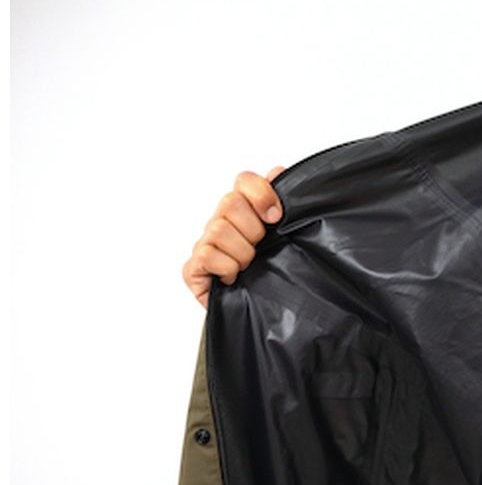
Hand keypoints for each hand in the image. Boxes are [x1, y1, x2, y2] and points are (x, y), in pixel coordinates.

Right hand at [182, 165, 286, 308]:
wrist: (262, 314)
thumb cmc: (272, 273)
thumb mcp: (285, 238)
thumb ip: (282, 203)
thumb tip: (278, 171)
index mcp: (244, 210)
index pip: (244, 180)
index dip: (261, 194)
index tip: (276, 218)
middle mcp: (220, 222)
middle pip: (230, 203)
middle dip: (252, 230)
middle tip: (260, 247)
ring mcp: (204, 244)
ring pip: (218, 230)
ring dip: (242, 253)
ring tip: (248, 265)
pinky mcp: (193, 268)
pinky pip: (207, 255)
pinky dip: (227, 267)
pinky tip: (234, 277)